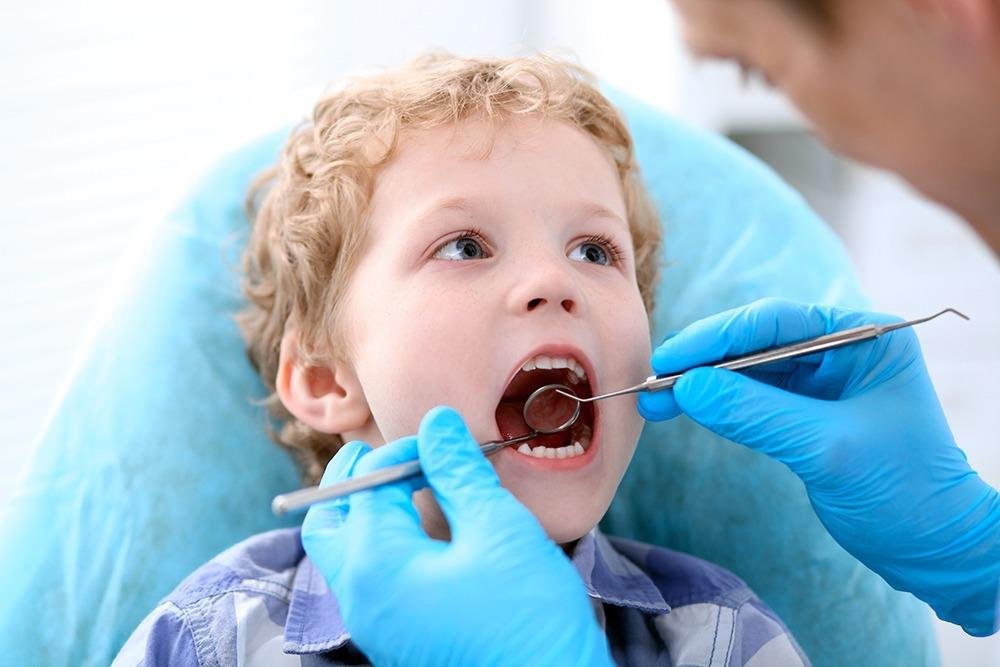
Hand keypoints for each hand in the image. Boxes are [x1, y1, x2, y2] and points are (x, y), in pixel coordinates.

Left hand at [301, 406, 613, 665]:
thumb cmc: (528, 616)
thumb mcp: (497, 528)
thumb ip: (458, 471)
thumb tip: (436, 423)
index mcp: (375, 564)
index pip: (369, 483)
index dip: (405, 449)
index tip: (444, 439)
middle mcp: (361, 598)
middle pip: (327, 522)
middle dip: (350, 479)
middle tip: (381, 453)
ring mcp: (376, 626)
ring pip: (344, 555)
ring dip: (363, 512)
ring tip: (404, 488)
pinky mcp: (398, 641)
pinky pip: (369, 582)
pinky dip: (381, 545)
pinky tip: (423, 535)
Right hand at [638, 298, 999, 635]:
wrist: (937, 551)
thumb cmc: (907, 493)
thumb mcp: (828, 448)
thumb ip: (756, 414)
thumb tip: (689, 389)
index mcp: (864, 338)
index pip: (776, 322)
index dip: (717, 337)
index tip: (671, 360)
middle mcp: (841, 351)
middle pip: (755, 343)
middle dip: (703, 362)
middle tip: (653, 383)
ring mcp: (823, 383)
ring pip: (748, 372)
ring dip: (703, 386)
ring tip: (655, 401)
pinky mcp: (805, 415)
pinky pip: (752, 400)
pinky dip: (718, 407)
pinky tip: (685, 411)